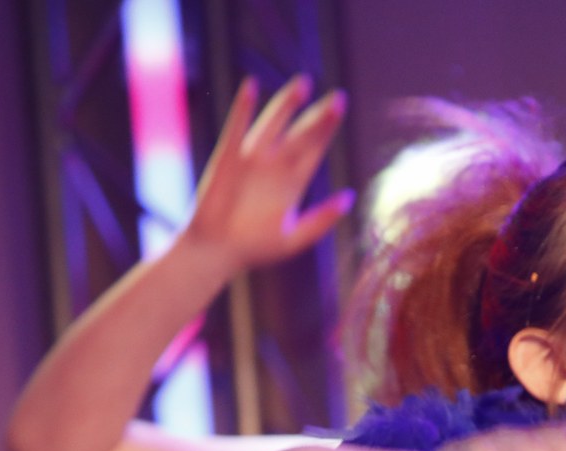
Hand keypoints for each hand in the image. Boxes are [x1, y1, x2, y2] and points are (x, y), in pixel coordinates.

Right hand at [183, 76, 351, 274]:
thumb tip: (348, 197)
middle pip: (300, 134)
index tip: (341, 107)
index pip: (314, 149)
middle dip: (317, 116)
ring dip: (286, 104)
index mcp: (292, 183)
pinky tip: (251, 87)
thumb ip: (322, 219)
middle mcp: (274, 166)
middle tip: (338, 97)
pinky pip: (237, 129)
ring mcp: (251, 160)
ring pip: (272, 124)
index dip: (327, 129)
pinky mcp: (228, 159)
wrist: (217, 252)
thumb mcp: (295, 237)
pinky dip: (243, 108)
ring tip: (302, 83)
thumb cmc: (255, 249)